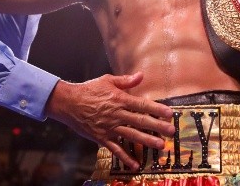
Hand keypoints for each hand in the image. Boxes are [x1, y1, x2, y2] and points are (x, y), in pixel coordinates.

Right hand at [45, 72, 174, 170]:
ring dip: (147, 141)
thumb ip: (125, 81)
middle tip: (171, 131)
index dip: (157, 109)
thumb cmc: (89, 90)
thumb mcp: (107, 80)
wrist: (68, 103)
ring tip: (160, 146)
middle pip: (141, 121)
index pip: (142, 105)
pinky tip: (135, 164)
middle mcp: (117, 114)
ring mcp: (110, 127)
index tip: (170, 114)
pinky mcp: (102, 138)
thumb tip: (141, 76)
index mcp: (120, 99)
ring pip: (131, 135)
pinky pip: (115, 149)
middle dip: (157, 126)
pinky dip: (125, 157)